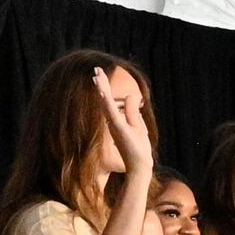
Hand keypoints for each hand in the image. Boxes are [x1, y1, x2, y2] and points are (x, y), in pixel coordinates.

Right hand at [88, 64, 151, 178]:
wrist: (139, 166)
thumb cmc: (138, 148)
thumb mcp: (138, 125)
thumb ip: (134, 111)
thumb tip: (133, 95)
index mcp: (117, 120)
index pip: (109, 100)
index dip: (104, 86)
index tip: (98, 74)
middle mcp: (113, 121)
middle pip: (105, 99)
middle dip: (101, 84)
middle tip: (96, 69)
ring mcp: (115, 125)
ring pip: (106, 104)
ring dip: (102, 89)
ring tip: (96, 76)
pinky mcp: (119, 129)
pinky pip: (111, 113)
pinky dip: (106, 102)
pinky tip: (103, 93)